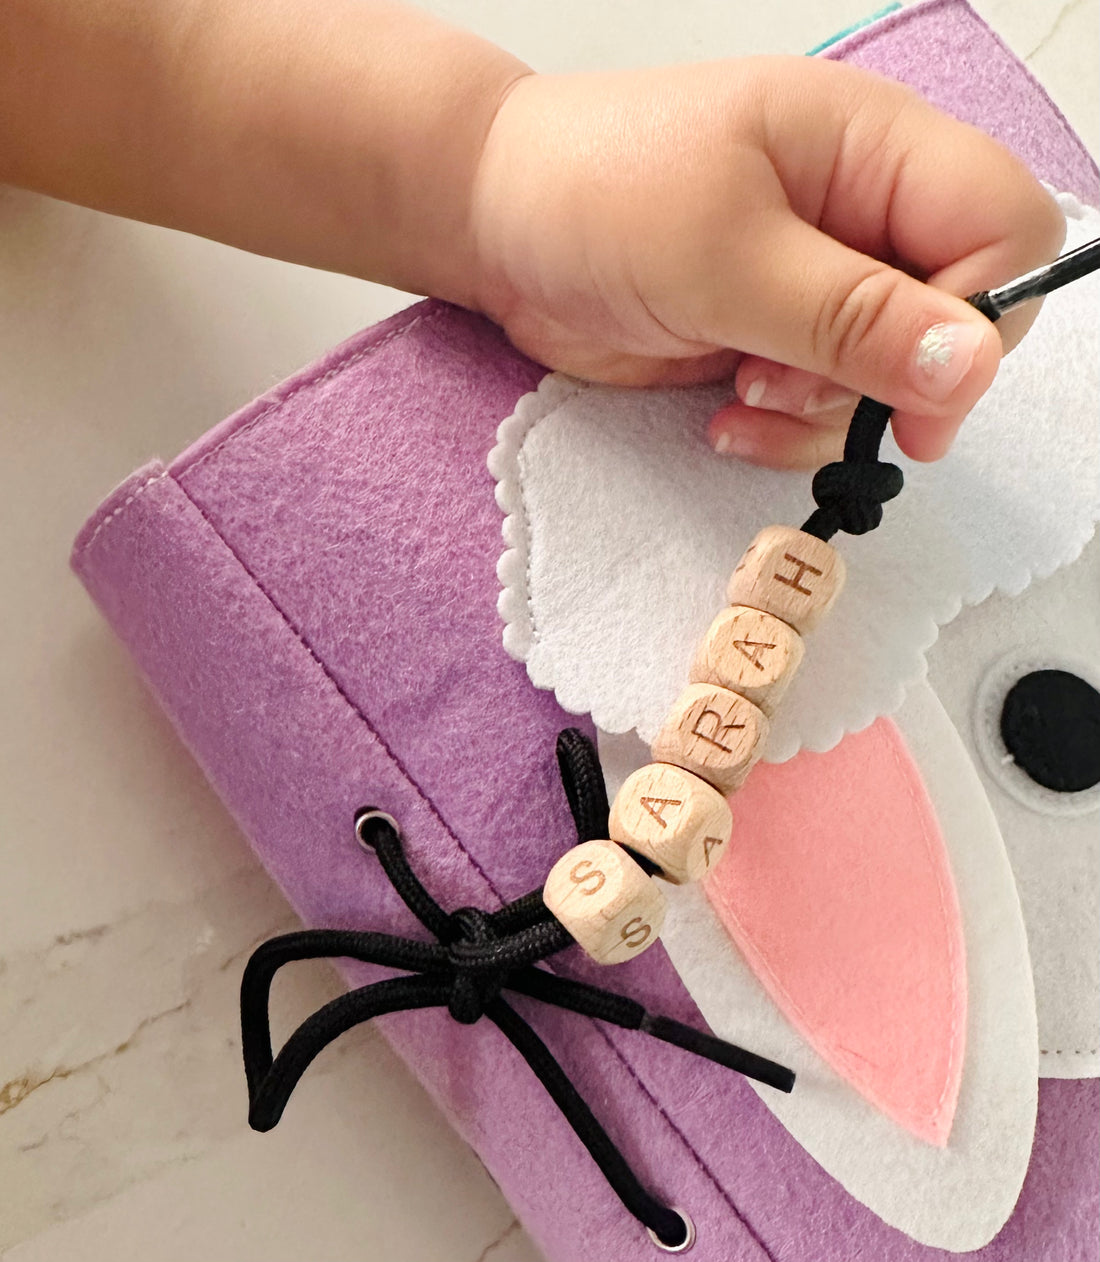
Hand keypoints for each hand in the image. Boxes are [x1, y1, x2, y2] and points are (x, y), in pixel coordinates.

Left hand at [470, 57, 1064, 466]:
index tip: (912, 389)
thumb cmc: (595, 194)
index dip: (980, 318)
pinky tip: (725, 415)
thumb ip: (850, 317)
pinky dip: (785, 431)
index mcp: (874, 147)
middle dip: (891, 380)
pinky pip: (823, 410)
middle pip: (958, 320)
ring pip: (891, 381)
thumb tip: (969, 365)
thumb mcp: (723, 255)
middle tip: (798, 390)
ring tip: (742, 391)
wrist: (495, 226)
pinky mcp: (776, 340)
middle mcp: (862, 215)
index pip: (1004, 228)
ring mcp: (820, 285)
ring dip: (824, 415)